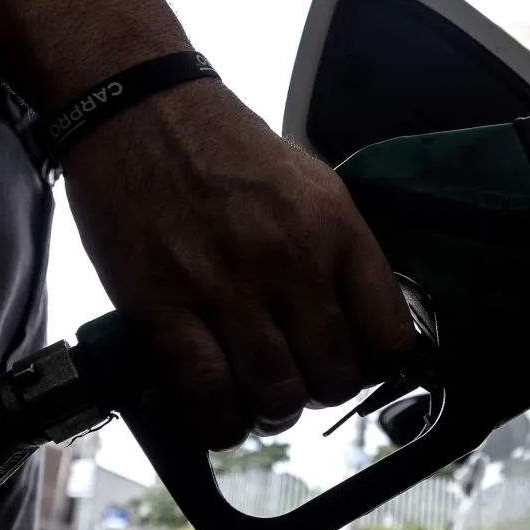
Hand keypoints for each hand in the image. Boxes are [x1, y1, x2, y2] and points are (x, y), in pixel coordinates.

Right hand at [63, 79, 418, 448]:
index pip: (390, 338)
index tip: (357, 368)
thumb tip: (368, 325)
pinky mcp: (163, 305)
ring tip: (259, 395)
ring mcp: (226, 287)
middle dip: (319, 392)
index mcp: (337, 231)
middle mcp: (290, 262)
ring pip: (277, 396)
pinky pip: (208, 394)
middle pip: (334, 378)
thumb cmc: (224, 148)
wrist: (139, 106)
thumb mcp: (313, 186)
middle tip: (299, 378)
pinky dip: (220, 422)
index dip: (377, 369)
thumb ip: (344, 253)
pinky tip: (221, 416)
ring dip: (272, 411)